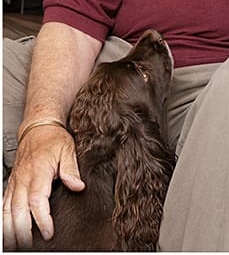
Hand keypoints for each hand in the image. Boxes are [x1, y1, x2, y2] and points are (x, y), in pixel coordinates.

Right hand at [2, 124, 84, 249]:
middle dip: (22, 231)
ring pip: (7, 210)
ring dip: (10, 228)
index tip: (48, 233)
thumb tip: (78, 186)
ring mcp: (15, 182)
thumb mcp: (68, 150)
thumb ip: (71, 170)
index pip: (37, 201)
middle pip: (18, 210)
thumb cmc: (54, 139)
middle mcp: (23, 179)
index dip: (42, 219)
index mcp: (38, 172)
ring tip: (14, 244)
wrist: (38, 128)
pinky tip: (6, 229)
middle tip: (27, 246)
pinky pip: (3, 204)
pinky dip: (3, 219)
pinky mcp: (12, 183)